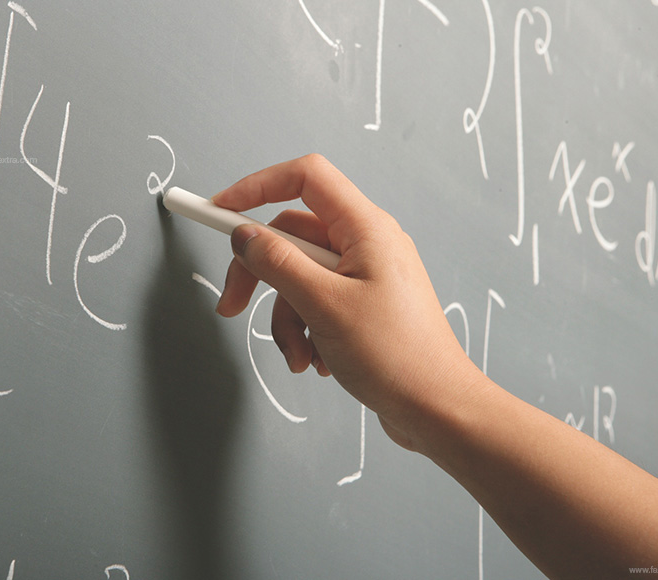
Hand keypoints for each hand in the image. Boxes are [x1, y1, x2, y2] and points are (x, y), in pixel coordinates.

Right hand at [213, 154, 481, 452]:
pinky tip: (317, 361)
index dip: (256, 185)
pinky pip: (315, 303)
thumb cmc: (398, 357)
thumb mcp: (324, 306)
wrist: (437, 409)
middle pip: (291, 236)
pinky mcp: (362, 306)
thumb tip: (245, 236)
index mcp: (366, 228)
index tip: (219, 209)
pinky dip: (304, 331)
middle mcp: (367, 244)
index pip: (304, 178)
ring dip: (285, 318)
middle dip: (259, 275)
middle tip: (232, 307)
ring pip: (299, 277)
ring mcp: (366, 276)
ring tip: (299, 355)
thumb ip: (278, 264)